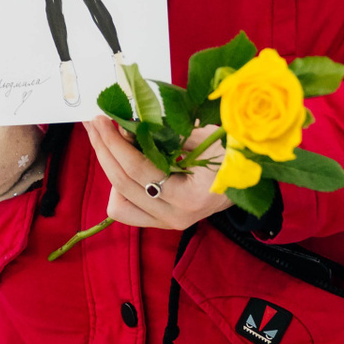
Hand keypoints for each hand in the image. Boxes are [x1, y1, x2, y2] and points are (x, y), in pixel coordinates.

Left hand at [82, 115, 229, 232]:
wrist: (249, 180)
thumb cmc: (232, 153)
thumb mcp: (203, 138)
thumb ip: (165, 134)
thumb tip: (126, 124)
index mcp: (189, 196)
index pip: (139, 169)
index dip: (116, 143)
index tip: (103, 120)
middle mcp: (175, 216)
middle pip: (122, 184)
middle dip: (103, 149)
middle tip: (94, 123)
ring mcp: (166, 223)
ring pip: (118, 202)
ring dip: (107, 167)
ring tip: (105, 138)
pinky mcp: (160, 222)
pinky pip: (126, 209)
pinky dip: (118, 185)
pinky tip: (121, 161)